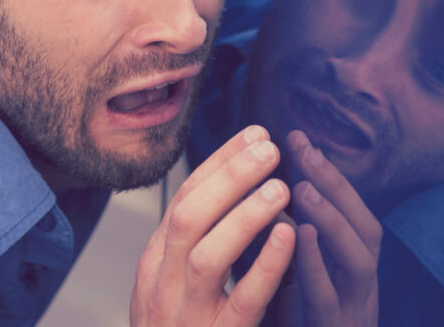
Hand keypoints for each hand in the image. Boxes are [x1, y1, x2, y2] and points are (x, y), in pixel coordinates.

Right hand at [131, 125, 295, 325]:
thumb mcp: (173, 286)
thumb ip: (194, 244)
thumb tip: (229, 185)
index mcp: (154, 265)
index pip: (183, 199)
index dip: (219, 163)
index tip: (254, 135)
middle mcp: (161, 286)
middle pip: (187, 216)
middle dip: (228, 176)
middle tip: (269, 147)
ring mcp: (185, 317)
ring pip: (206, 255)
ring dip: (243, 215)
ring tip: (281, 186)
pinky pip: (241, 303)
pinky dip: (265, 266)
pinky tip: (290, 237)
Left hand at [281, 130, 379, 326]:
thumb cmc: (304, 324)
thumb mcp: (297, 278)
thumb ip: (290, 240)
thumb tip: (266, 187)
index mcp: (351, 268)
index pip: (347, 211)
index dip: (325, 172)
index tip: (295, 135)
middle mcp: (362, 286)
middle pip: (364, 226)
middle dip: (335, 184)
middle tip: (303, 148)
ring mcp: (355, 311)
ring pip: (358, 259)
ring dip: (332, 219)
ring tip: (303, 186)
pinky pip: (331, 300)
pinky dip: (317, 266)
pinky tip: (298, 237)